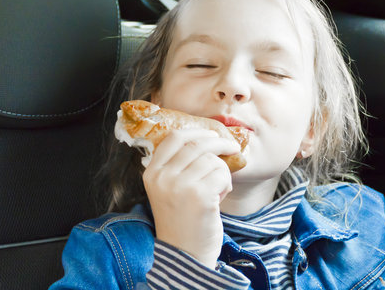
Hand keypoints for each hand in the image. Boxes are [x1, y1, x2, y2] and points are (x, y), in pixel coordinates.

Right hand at [142, 129, 239, 268]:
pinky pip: (222, 173)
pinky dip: (227, 183)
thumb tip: (207, 137)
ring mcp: (180, 186)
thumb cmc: (182, 219)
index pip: (174, 137)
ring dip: (222, 170)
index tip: (211, 134)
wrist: (185, 254)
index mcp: (152, 172)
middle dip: (219, 142)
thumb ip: (178, 165)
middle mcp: (162, 177)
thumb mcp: (169, 189)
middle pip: (197, 143)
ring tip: (219, 187)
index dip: (196, 130)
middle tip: (232, 147)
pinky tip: (221, 196)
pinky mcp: (199, 195)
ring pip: (212, 159)